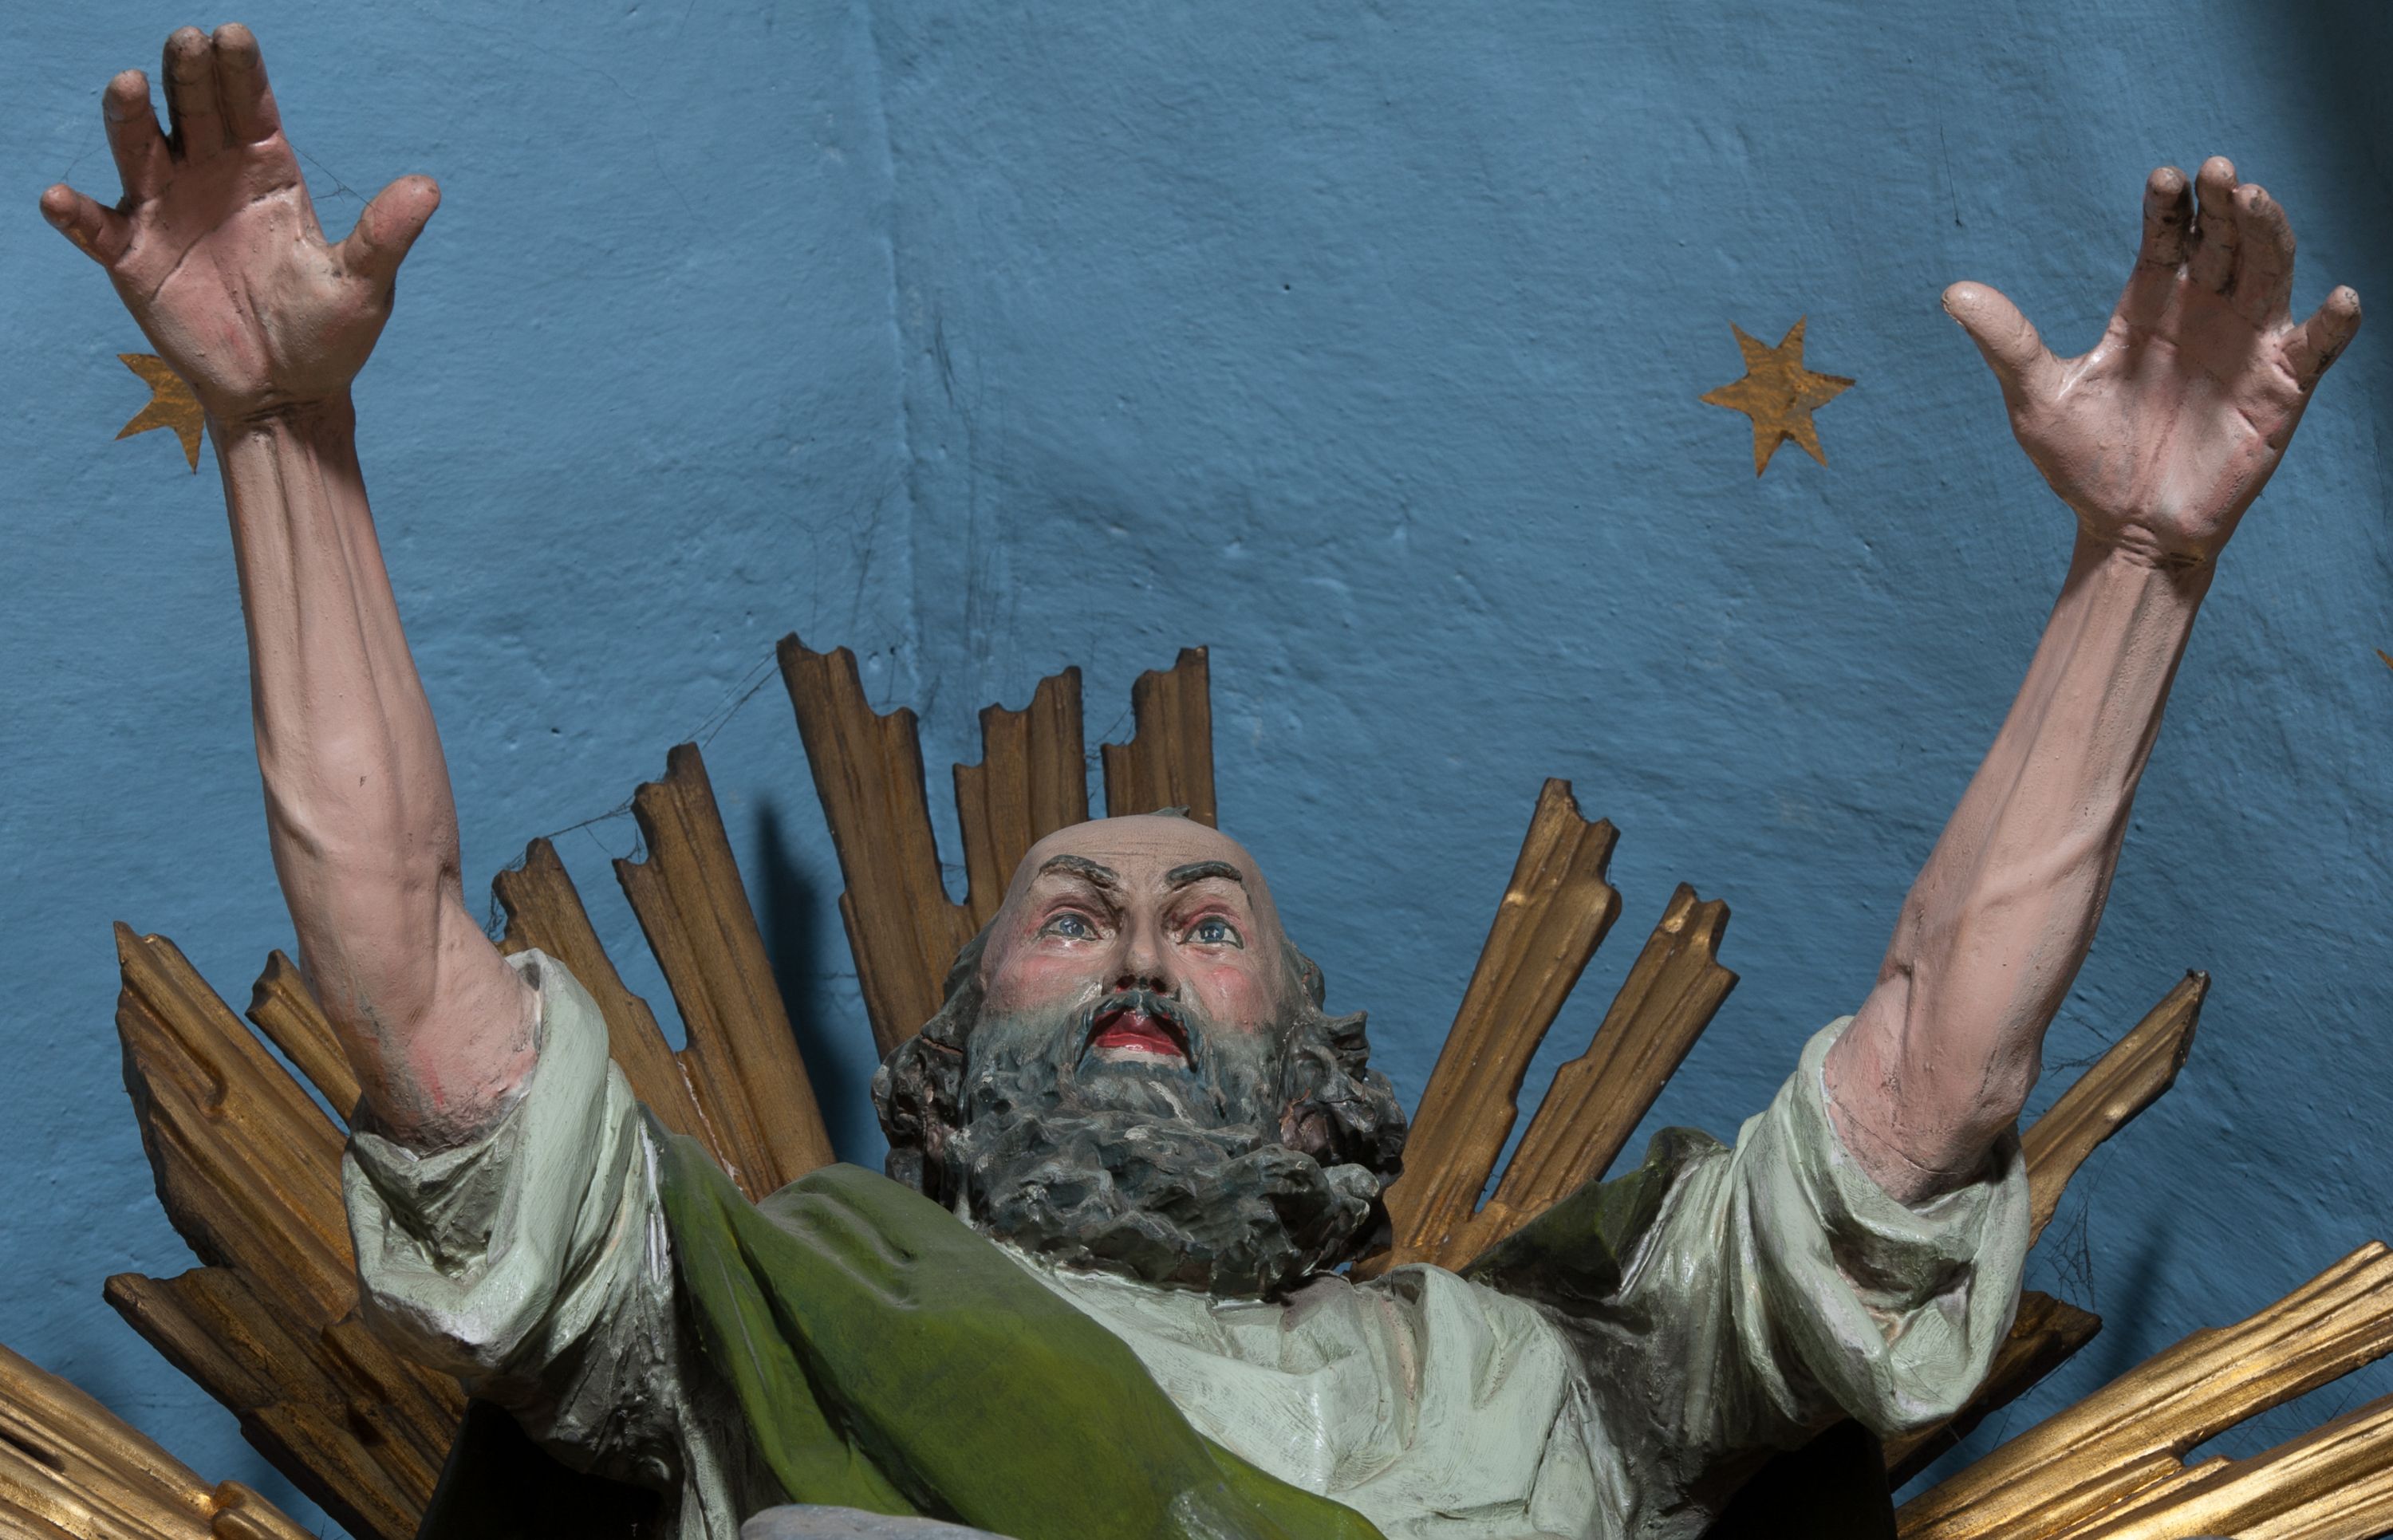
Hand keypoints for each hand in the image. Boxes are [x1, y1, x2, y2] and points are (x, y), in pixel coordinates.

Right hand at [39, 25, 438, 425]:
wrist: (287, 394)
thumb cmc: (329, 336)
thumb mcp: (363, 285)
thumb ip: (385, 235)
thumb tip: (428, 187)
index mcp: (268, 174)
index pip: (250, 107)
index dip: (241, 71)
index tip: (233, 34)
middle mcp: (212, 178)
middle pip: (193, 110)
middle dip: (188, 74)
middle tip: (186, 41)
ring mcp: (168, 212)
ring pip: (140, 149)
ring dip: (129, 117)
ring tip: (127, 87)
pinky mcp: (134, 258)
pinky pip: (96, 229)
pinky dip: (75, 215)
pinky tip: (63, 201)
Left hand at [1945, 158, 2360, 565]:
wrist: (2125, 531)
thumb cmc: (2083, 464)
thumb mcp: (2038, 400)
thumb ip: (2007, 343)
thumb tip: (1951, 292)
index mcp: (2148, 306)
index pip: (2166, 238)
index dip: (2169, 206)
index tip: (2164, 178)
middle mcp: (2203, 313)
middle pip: (2224, 239)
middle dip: (2224, 203)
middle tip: (2220, 171)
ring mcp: (2247, 346)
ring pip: (2271, 271)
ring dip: (2270, 233)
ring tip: (2256, 201)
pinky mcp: (2280, 389)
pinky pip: (2316, 348)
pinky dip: (2332, 323)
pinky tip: (2337, 299)